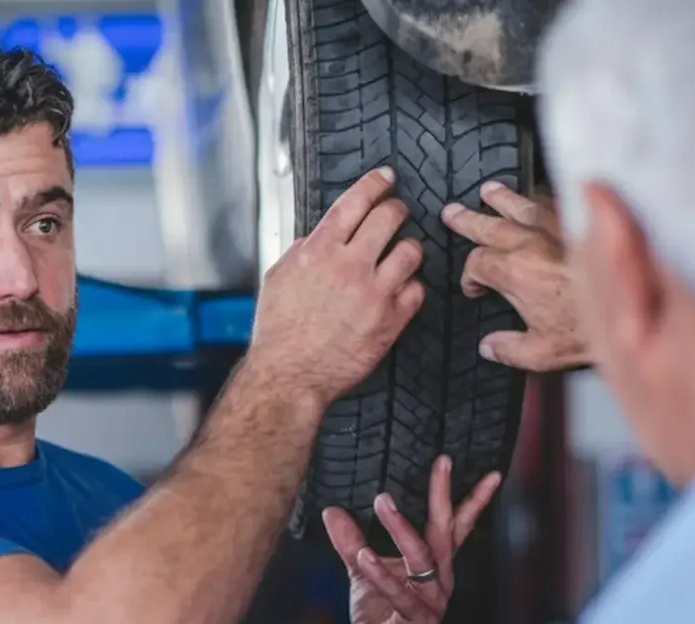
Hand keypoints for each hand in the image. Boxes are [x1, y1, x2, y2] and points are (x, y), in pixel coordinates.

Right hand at [250, 166, 426, 405]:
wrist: (288, 375)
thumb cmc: (279, 332)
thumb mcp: (278, 278)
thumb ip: (302, 251)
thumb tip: (318, 237)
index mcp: (319, 251)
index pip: (355, 201)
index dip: (375, 183)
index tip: (385, 178)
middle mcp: (349, 266)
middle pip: (390, 216)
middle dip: (396, 210)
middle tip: (396, 214)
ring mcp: (373, 293)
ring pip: (411, 250)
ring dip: (408, 249)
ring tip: (400, 256)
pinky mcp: (390, 320)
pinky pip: (417, 290)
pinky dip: (410, 288)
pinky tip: (398, 291)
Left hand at [321, 456, 500, 623]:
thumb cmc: (380, 614)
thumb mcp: (363, 570)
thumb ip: (351, 542)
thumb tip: (332, 510)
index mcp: (434, 563)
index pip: (456, 524)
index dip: (470, 498)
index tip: (482, 469)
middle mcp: (440, 577)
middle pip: (445, 529)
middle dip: (443, 495)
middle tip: (442, 463)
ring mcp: (433, 599)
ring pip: (423, 557)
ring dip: (402, 528)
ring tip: (383, 502)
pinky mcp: (418, 619)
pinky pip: (401, 593)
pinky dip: (382, 574)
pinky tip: (364, 556)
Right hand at [442, 182, 589, 371]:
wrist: (635, 306)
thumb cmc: (588, 331)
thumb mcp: (542, 353)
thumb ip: (509, 349)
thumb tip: (489, 347)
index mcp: (514, 272)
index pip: (477, 264)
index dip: (470, 277)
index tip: (474, 289)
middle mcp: (531, 243)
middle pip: (490, 225)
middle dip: (469, 221)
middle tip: (452, 213)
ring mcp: (558, 227)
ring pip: (521, 205)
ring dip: (502, 198)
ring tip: (488, 191)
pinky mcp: (583, 221)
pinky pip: (554, 201)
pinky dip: (540, 198)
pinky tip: (537, 197)